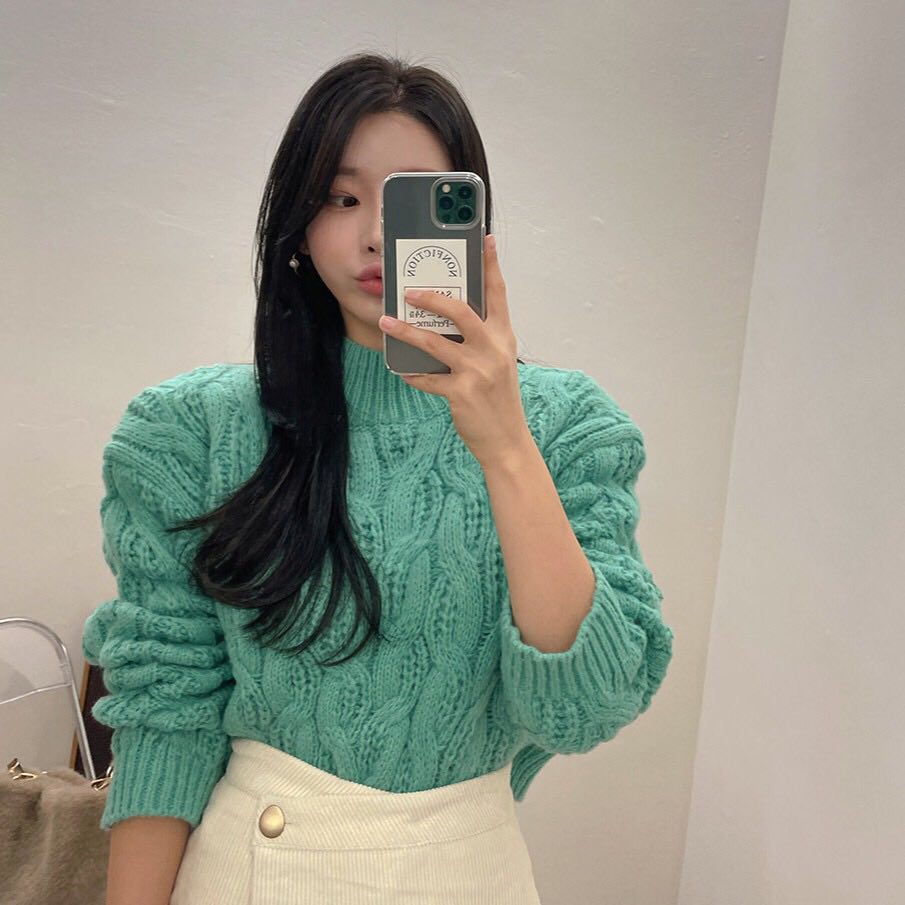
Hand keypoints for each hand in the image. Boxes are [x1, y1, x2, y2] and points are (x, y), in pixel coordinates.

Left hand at [378, 234, 532, 468]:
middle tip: (409, 291)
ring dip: (405, 331)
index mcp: (504, 337)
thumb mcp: (498, 363)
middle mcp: (493, 350)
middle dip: (432, 297)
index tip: (487, 239)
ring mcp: (477, 371)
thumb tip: (444, 321)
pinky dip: (413, 374)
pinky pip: (427, 377)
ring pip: (434, 342)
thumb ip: (480, 340)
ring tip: (386, 322)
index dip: (492, 265)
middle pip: (461, 311)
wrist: (507, 441)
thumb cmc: (499, 399)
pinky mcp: (461, 393)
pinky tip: (403, 371)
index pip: (498, 294)